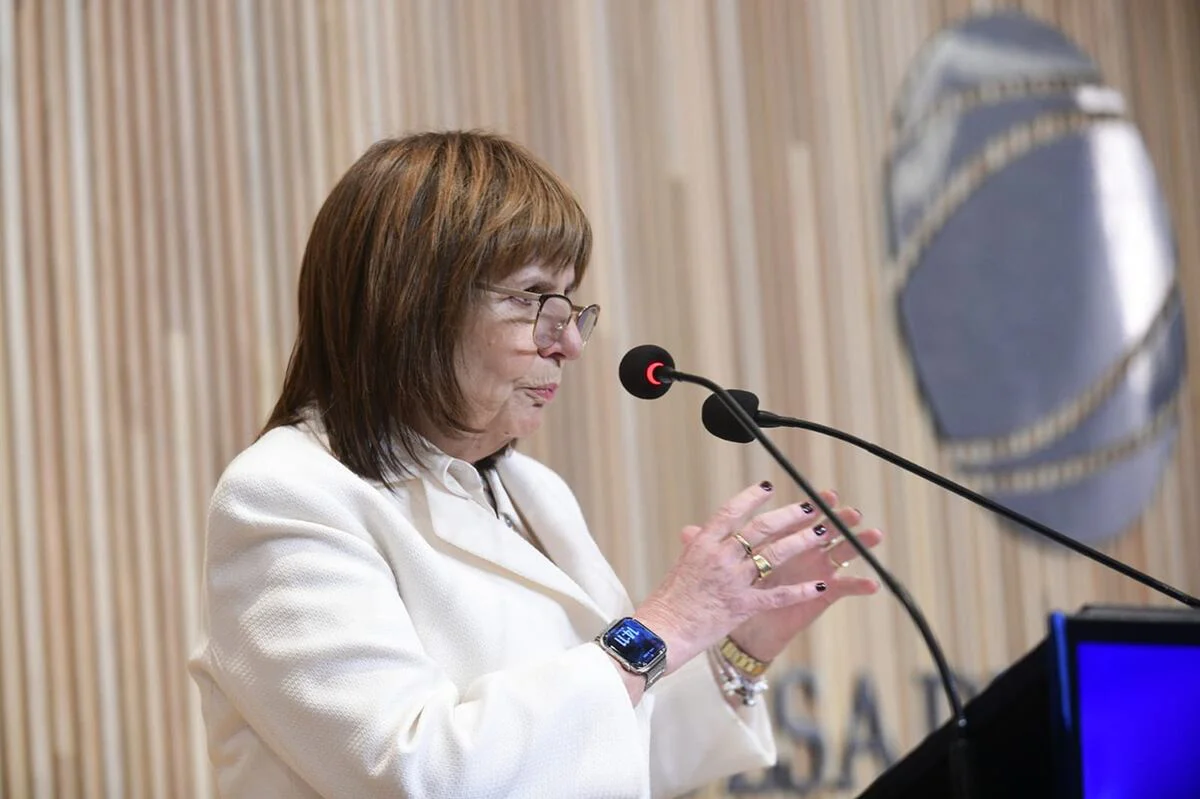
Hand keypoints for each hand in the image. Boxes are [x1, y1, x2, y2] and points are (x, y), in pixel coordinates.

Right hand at [633, 481, 836, 675]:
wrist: (661, 633)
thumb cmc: (666, 602)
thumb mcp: (680, 566)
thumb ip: (694, 548)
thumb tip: (693, 532)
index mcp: (702, 544)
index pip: (731, 511)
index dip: (752, 497)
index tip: (768, 487)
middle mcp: (720, 557)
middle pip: (760, 528)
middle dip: (788, 515)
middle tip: (809, 508)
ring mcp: (732, 581)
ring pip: (774, 555)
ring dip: (801, 542)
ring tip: (821, 533)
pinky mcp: (742, 606)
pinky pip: (778, 595)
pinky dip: (801, 590)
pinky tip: (820, 585)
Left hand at [713, 490, 882, 663]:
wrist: (738, 628)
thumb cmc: (728, 592)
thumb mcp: (717, 567)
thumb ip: (706, 545)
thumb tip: (687, 532)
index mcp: (777, 539)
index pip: (795, 517)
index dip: (808, 506)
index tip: (821, 494)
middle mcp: (799, 552)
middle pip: (822, 529)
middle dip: (836, 519)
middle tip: (848, 509)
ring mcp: (813, 572)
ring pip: (839, 553)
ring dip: (857, 543)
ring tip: (873, 534)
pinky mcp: (820, 595)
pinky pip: (842, 589)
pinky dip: (858, 585)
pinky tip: (873, 583)